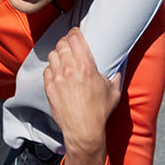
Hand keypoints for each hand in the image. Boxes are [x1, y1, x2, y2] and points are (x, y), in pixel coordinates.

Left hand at [43, 28, 121, 154]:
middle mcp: (69, 69)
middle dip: (67, 42)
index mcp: (86, 66)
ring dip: (58, 54)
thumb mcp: (114, 91)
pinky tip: (58, 72)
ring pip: (52, 55)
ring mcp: (57, 78)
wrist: (83, 131)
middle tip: (71, 45)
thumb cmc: (99, 112)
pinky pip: (47, 70)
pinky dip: (52, 68)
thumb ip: (115, 76)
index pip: (75, 38)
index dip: (75, 33)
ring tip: (64, 58)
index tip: (76, 33)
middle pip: (62, 44)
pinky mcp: (49, 88)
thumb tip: (117, 69)